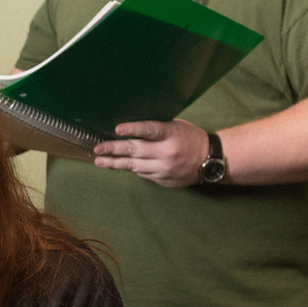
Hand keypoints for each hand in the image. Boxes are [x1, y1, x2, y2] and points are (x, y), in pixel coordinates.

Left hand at [91, 120, 210, 187]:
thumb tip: (132, 129)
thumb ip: (157, 129)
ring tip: (100, 161)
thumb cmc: (191, 138)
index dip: (133, 129)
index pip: (149, 130)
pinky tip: (122, 165)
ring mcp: (164, 168)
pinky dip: (133, 168)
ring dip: (116, 163)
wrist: (210, 160)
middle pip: (135, 150)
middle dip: (113, 149)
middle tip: (97, 149)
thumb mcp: (177, 127)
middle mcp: (166, 152)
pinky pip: (143, 174)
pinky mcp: (163, 180)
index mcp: (171, 134)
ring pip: (134, 166)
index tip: (117, 129)